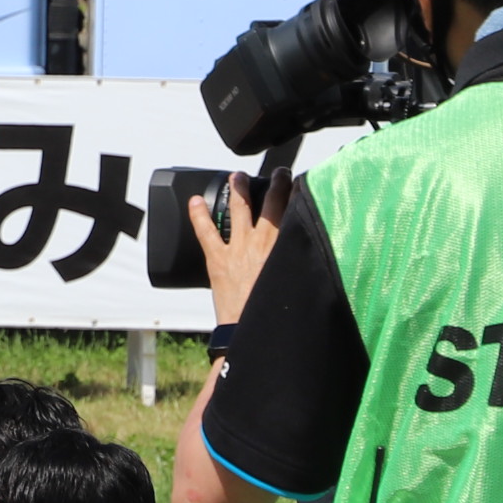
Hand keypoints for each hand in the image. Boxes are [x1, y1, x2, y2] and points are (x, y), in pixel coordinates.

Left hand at [192, 169, 289, 325]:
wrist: (250, 329)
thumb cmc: (275, 310)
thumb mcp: (297, 283)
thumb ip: (299, 263)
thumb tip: (306, 257)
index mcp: (285, 247)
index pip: (294, 211)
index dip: (296, 194)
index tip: (299, 184)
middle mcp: (263, 242)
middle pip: (271, 203)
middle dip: (276, 184)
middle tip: (277, 173)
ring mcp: (238, 247)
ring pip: (238, 209)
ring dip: (239, 190)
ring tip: (238, 177)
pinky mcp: (217, 259)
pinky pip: (205, 231)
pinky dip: (198, 215)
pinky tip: (195, 201)